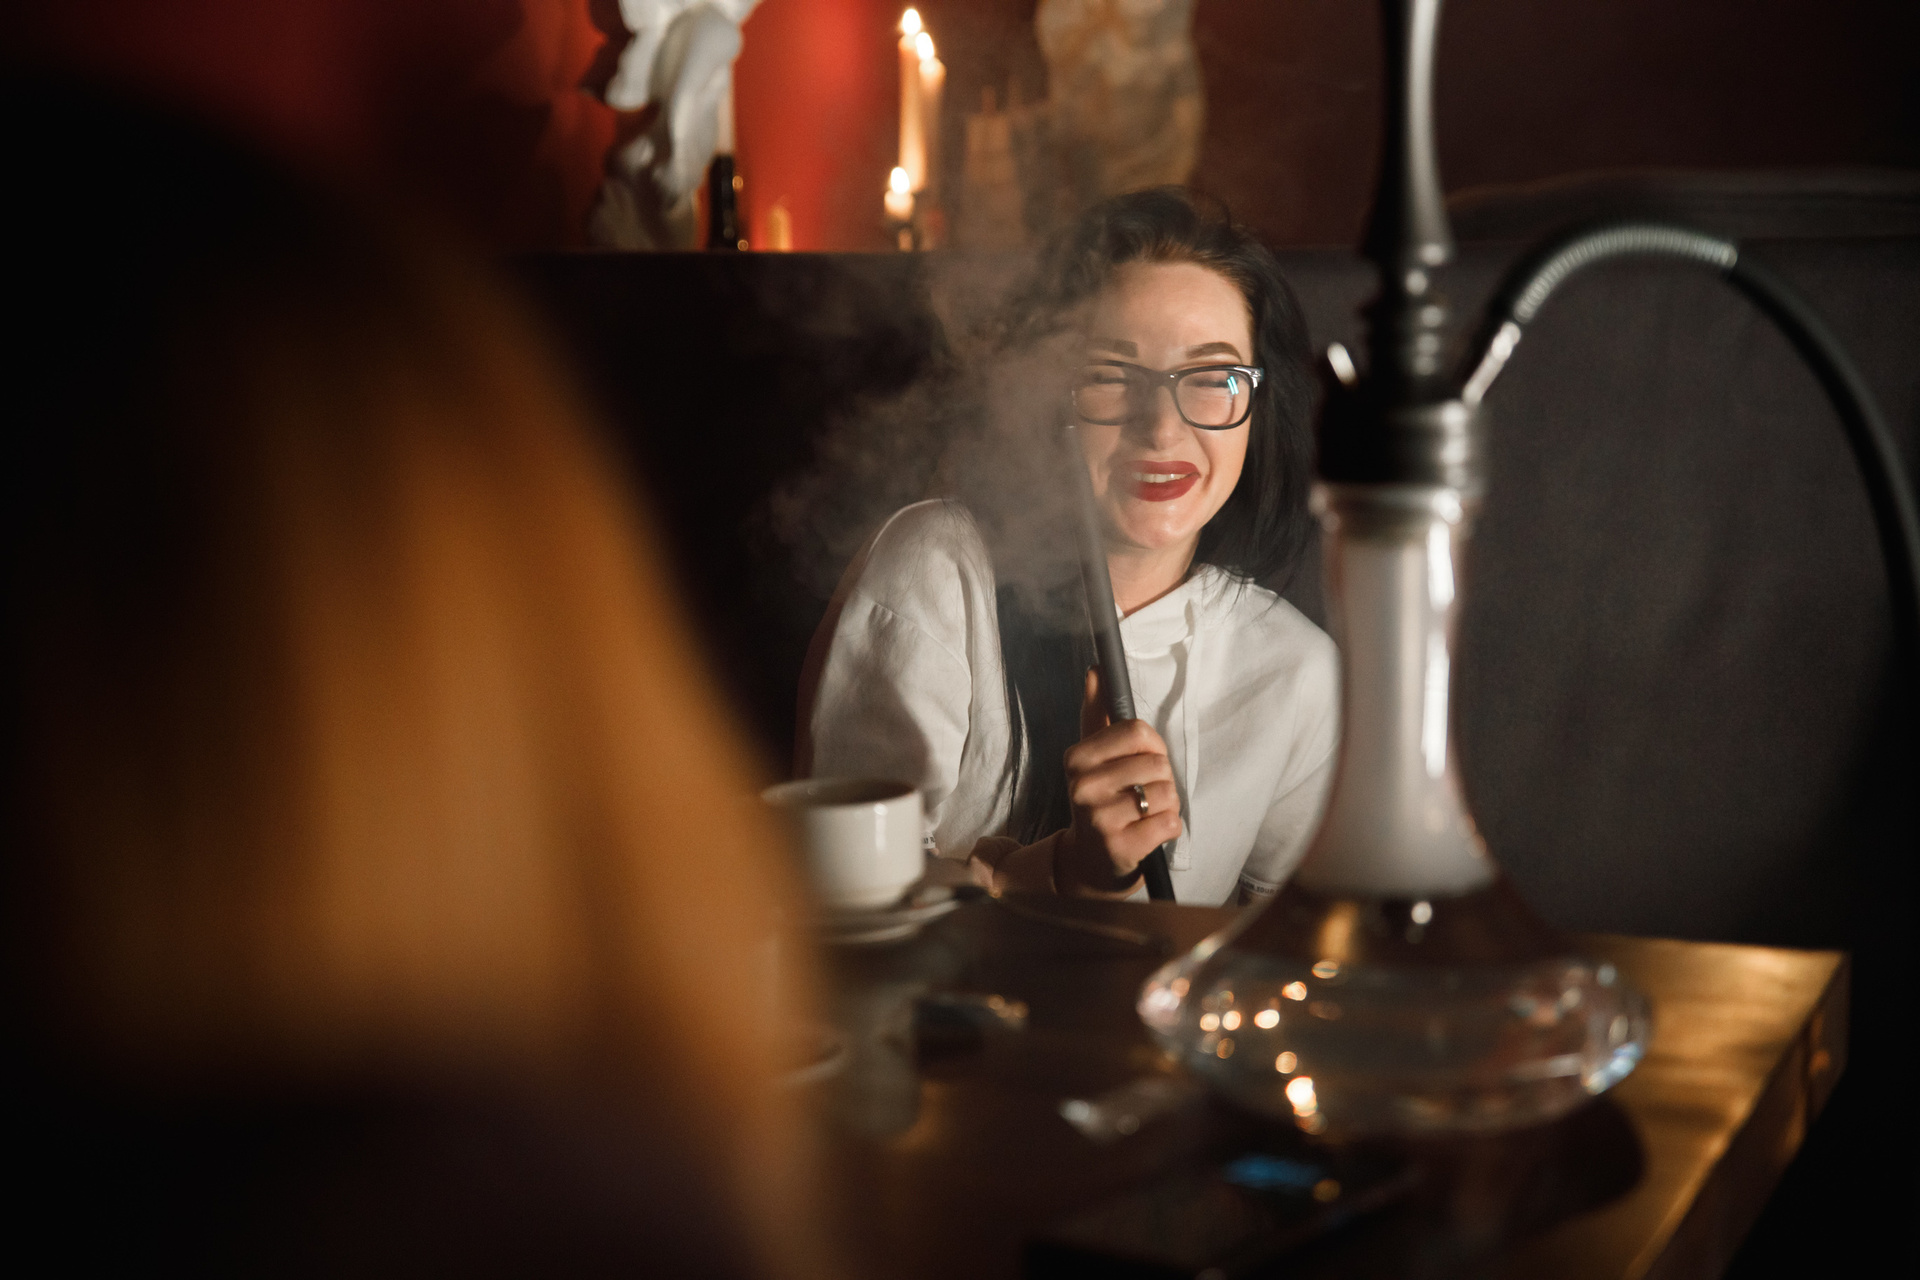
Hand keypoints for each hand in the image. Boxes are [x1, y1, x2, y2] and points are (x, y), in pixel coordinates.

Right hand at [1055, 668, 1180, 896]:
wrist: (1091, 860)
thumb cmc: (1100, 799)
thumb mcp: (1093, 757)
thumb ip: (1096, 712)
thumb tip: (1095, 670)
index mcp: (1076, 758)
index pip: (1137, 731)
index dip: (1152, 746)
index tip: (1141, 761)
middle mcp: (1082, 787)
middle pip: (1156, 763)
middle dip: (1162, 779)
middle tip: (1142, 794)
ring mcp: (1099, 819)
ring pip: (1166, 793)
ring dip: (1167, 805)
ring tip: (1145, 814)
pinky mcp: (1121, 847)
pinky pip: (1170, 823)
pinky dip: (1169, 828)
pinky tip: (1150, 833)